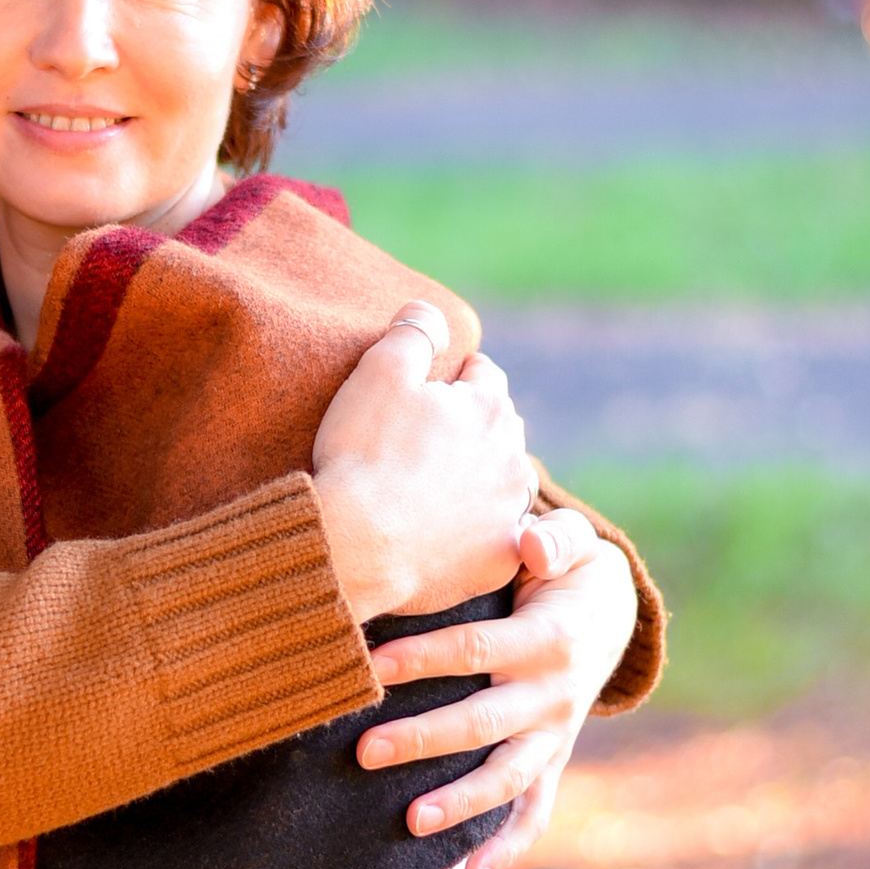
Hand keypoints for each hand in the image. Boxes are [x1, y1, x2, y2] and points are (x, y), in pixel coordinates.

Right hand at [310, 305, 532, 625]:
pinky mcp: (499, 558)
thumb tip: (431, 309)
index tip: (424, 393)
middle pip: (499, 427)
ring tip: (438, 487)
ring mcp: (509, 511)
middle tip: (426, 440)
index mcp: (488, 406)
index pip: (482, 373)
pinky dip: (481, 532)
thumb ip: (412, 333)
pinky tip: (448, 534)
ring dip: (482, 478)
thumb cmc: (364, 455)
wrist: (357, 546)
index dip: (451, 377)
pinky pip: (499, 538)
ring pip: (505, 482)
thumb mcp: (379, 372)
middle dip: (472, 427)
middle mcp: (512, 457)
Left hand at [353, 506, 637, 868]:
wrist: (614, 613)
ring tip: (411, 823)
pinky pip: (533, 813)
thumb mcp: (571, 546)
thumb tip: (529, 535)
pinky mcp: (552, 761)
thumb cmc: (568, 572)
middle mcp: (555, 697)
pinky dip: (507, 849)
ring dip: (461, 804)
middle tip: (365, 751)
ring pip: (507, 778)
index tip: (369, 665)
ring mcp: (555, 737)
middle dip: (424, 739)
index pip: (474, 650)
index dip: (422, 658)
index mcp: (548, 642)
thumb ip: (551, 539)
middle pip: (482, 723)